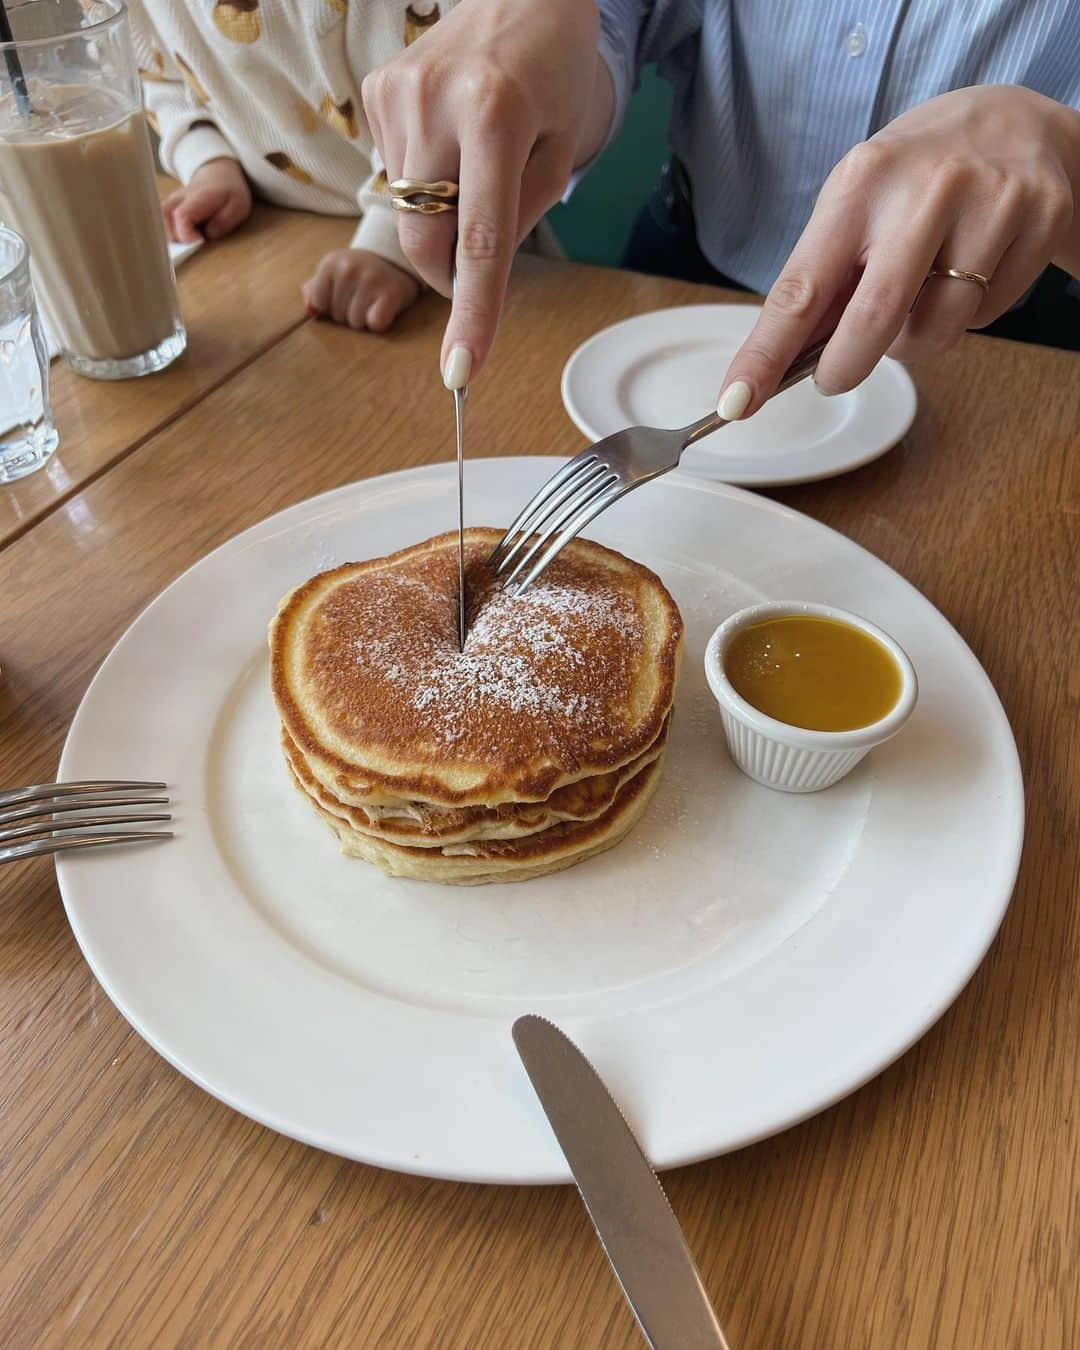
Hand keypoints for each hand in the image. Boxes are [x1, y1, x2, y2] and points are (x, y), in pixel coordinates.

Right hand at [162, 159, 252, 243]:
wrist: (218, 176)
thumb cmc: (230, 194)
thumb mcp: (239, 207)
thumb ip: (224, 221)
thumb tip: (208, 234)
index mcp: (198, 197)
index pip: (181, 216)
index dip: (186, 234)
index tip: (199, 241)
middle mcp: (180, 197)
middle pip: (165, 219)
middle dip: (178, 238)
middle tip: (195, 242)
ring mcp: (171, 200)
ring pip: (159, 220)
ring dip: (170, 237)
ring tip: (186, 243)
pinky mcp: (168, 206)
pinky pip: (160, 221)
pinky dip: (168, 233)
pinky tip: (180, 239)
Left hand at [301, 249, 421, 330]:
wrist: (396, 260)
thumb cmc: (359, 274)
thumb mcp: (333, 273)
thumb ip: (314, 290)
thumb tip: (310, 310)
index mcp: (330, 263)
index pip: (319, 304)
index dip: (330, 307)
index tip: (343, 297)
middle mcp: (349, 269)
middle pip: (338, 316)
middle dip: (348, 314)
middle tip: (362, 299)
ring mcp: (370, 280)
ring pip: (356, 323)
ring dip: (364, 321)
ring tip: (372, 304)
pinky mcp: (391, 293)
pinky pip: (376, 324)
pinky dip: (379, 324)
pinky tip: (383, 310)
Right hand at [361, 0, 608, 385]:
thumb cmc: (554, 70)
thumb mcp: (560, 147)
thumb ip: (520, 217)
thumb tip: (471, 275)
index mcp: (496, 115)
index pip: (480, 242)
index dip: (472, 315)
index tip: (460, 373)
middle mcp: (436, 103)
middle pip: (425, 241)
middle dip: (448, 273)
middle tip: (477, 262)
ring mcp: (396, 95)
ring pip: (408, 211)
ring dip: (440, 213)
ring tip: (474, 158)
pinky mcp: (376, 91)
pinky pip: (395, 171)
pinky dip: (424, 176)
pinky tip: (448, 135)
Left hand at [718, 86, 1078, 418]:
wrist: (1019, 123)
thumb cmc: (917, 177)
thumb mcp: (859, 202)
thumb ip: (825, 278)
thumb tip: (781, 363)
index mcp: (862, 181)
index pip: (801, 288)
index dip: (765, 353)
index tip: (736, 400)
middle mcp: (927, 187)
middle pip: (873, 321)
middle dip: (845, 367)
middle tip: (835, 375)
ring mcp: (992, 202)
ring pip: (937, 330)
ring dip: (914, 342)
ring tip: (919, 298)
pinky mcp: (1042, 221)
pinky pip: (988, 316)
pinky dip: (969, 315)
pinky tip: (972, 271)